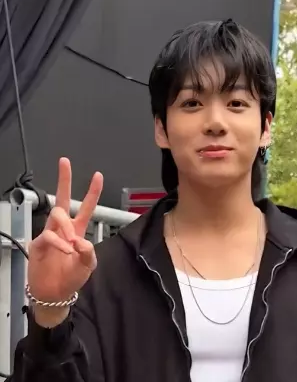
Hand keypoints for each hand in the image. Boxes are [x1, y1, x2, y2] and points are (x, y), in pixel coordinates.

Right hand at [28, 157, 102, 304]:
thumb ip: (88, 252)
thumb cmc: (72, 277)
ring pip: (57, 214)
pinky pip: (49, 236)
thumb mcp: (88, 265)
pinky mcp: (39, 243)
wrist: (56, 293)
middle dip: (64, 180)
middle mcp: (64, 228)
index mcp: (78, 230)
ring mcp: (51, 233)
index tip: (98, 176)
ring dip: (66, 226)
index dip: (92, 192)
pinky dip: (59, 243)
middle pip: (64, 199)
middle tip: (65, 162)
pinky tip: (66, 251)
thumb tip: (80, 240)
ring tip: (72, 243)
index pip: (87, 207)